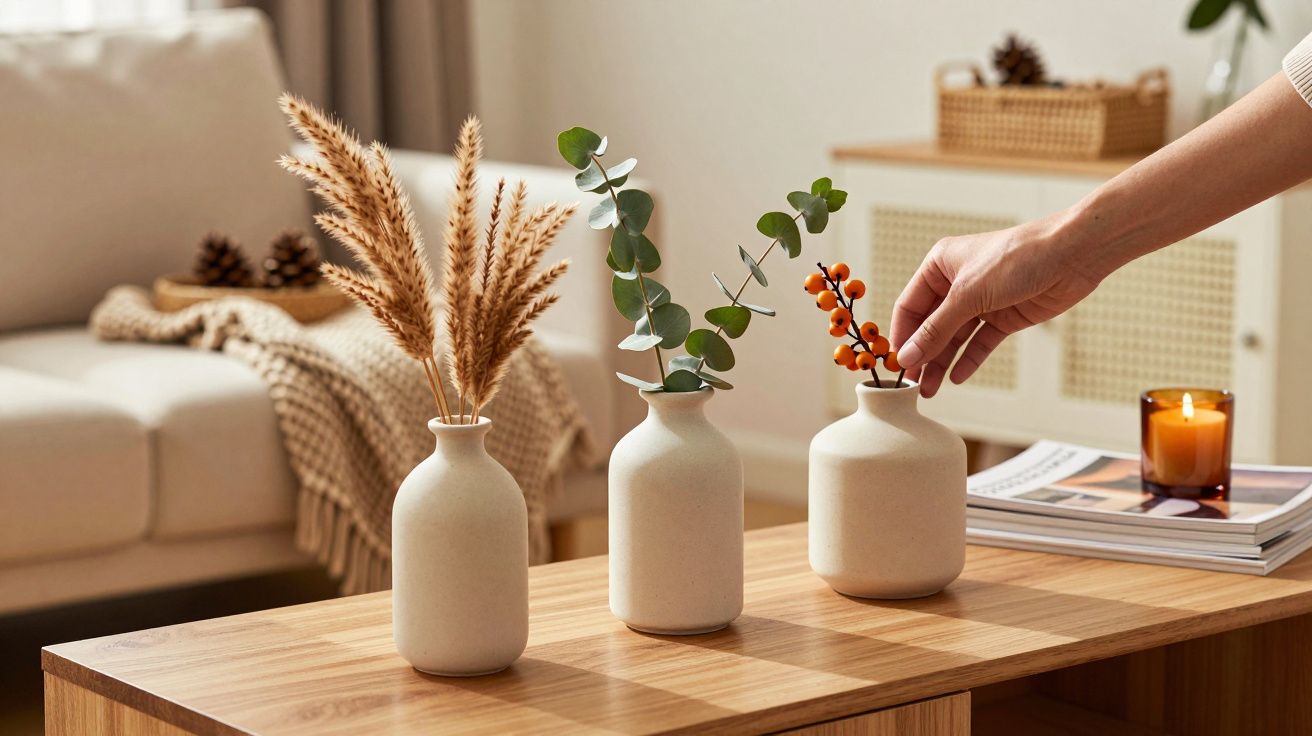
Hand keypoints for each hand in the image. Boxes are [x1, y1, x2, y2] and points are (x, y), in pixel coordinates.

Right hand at [889, 211, 1105, 397]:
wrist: (1071, 255)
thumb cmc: (1016, 259)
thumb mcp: (968, 295)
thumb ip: (936, 329)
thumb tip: (907, 357)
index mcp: (940, 266)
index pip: (909, 306)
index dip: (901, 336)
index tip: (895, 365)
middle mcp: (957, 283)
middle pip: (930, 326)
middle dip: (921, 355)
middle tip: (910, 385)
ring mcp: (982, 302)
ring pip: (954, 338)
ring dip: (941, 363)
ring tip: (929, 390)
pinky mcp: (1004, 317)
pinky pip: (980, 343)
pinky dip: (969, 359)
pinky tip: (957, 378)